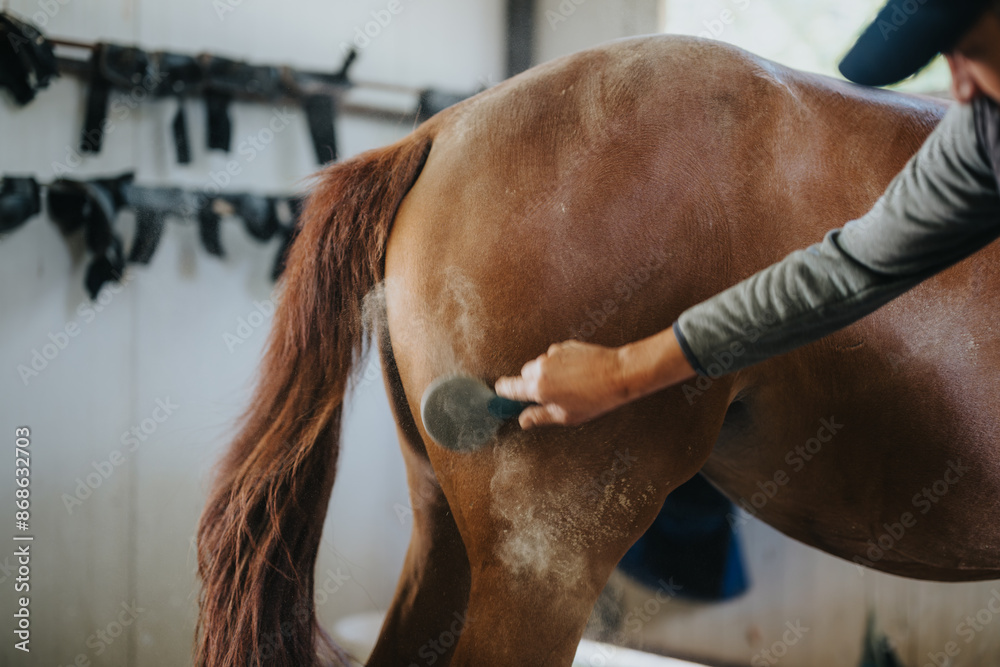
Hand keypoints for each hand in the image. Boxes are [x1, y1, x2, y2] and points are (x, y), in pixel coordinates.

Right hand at [494, 340, 630, 428]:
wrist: (618, 374)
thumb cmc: (594, 398)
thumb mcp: (566, 415)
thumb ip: (540, 416)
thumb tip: (523, 421)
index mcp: (538, 387)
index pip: (510, 387)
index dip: (504, 390)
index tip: (500, 391)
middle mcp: (541, 367)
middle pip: (525, 374)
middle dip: (532, 383)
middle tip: (550, 395)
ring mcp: (553, 354)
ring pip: (541, 364)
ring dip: (548, 373)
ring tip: (570, 385)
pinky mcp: (565, 346)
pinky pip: (556, 356)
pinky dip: (561, 364)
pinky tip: (577, 373)